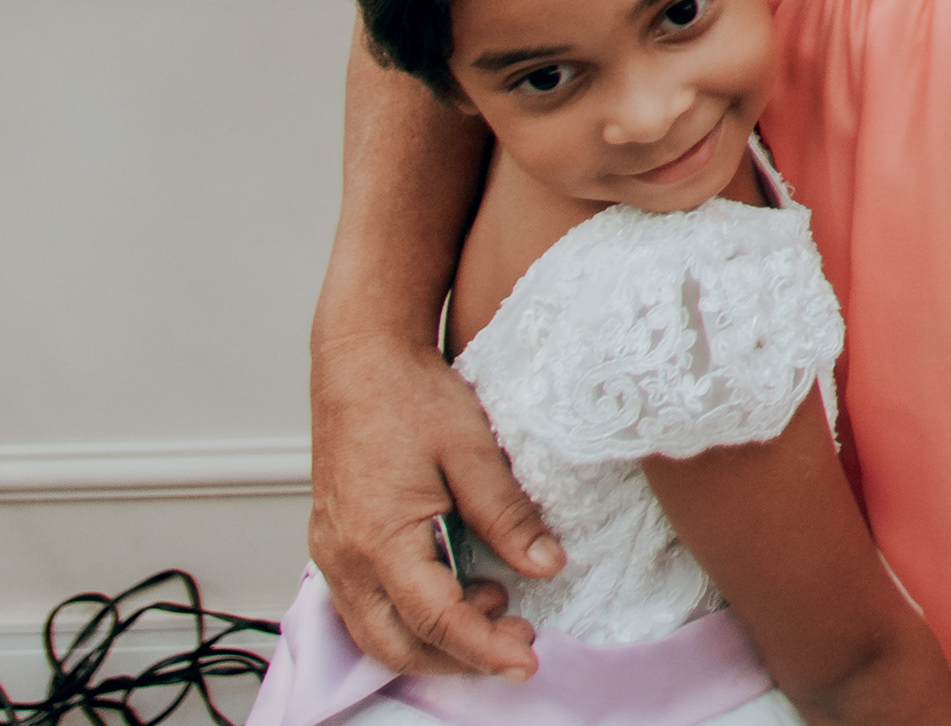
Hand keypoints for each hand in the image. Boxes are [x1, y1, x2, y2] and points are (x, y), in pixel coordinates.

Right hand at [308, 329, 559, 678]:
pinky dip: (409, 617)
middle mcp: (344, 557)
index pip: (436, 619)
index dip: (483, 649)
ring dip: (433, 640)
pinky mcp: (334, 543)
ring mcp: (332, 553)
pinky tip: (455, 592)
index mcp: (379, 538)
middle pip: (396, 644)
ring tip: (496, 609)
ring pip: (375, 632)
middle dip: (458, 658)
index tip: (527, 661)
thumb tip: (547, 565)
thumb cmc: (412, 397)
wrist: (360, 361)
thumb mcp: (473, 450)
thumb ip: (507, 514)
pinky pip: (365, 606)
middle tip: (519, 641)